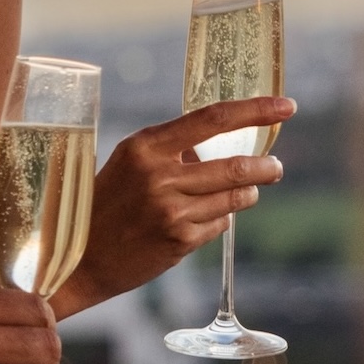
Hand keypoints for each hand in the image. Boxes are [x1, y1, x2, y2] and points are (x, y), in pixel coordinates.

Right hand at [58, 96, 294, 314]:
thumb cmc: (106, 203)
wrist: (78, 258)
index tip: (285, 106)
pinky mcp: (179, 241)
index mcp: (146, 146)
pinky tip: (200, 222)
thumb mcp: (130, 163)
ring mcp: (171, 211)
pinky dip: (219, 221)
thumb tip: (222, 145)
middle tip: (276, 167)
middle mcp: (159, 176)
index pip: (213, 119)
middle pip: (234, 165)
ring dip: (246, 194)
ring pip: (234, 198)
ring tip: (245, 192)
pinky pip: (219, 226)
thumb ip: (172, 151)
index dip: (255, 110)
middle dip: (265, 167)